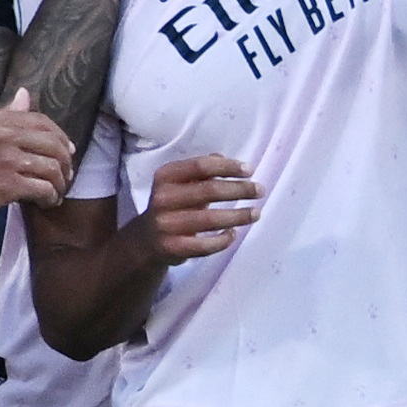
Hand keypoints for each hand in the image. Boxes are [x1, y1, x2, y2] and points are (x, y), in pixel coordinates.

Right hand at [0, 92, 75, 220]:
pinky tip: (46, 203)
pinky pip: (44, 188)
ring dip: (60, 184)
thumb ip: (7, 114)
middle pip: (54, 144)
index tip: (67, 152)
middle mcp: (5, 134)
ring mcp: (7, 159)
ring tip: (55, 193)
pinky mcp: (8, 184)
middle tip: (64, 177)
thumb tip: (25, 93)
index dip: (61, 138)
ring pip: (53, 168)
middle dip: (65, 163)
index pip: (42, 122)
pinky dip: (50, 197)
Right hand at [134, 155, 260, 262]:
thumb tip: (225, 159)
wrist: (146, 241)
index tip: (249, 170)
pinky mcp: (173, 248)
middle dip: (240, 190)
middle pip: (209, 190)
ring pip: (211, 219)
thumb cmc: (172, 206)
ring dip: (239, 216)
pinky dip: (224, 239)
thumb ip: (201, 170)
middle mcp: (163, 198)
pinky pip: (206, 245)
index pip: (201, 166)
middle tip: (260, 191)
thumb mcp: (180, 183)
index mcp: (165, 176)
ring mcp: (167, 225)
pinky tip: (233, 233)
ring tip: (256, 213)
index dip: (228, 167)